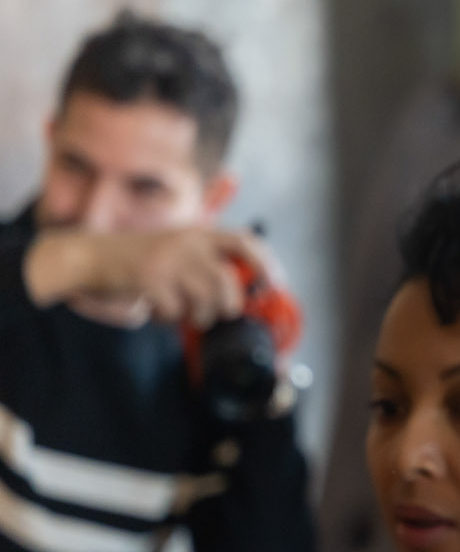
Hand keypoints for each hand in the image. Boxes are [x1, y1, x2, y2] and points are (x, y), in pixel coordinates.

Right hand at [27, 227, 281, 327]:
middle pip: (227, 282)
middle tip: (220, 313)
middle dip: (229, 305)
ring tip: (184, 313)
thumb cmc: (140, 258)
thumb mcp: (178, 248)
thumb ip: (206, 262)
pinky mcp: (148, 280)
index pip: (243, 241)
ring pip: (205, 300)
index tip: (275, 283)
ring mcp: (167, 261)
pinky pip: (174, 311)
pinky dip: (168, 318)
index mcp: (198, 233)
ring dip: (199, 316)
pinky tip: (158, 311)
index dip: (265, 262)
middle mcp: (187, 243)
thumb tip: (240, 295)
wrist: (91, 255)